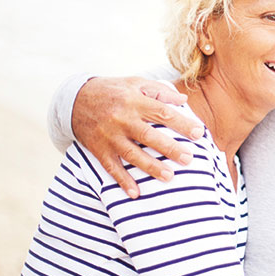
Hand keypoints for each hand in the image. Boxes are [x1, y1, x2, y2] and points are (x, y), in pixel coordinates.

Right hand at [71, 76, 203, 197]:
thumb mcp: (135, 83)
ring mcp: (110, 136)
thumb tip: (184, 100)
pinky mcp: (99, 149)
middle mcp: (122, 118)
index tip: (199, 133)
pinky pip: (111, 167)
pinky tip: (136, 193)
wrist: (75, 100)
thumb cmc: (113, 90)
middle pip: (149, 135)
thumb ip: (160, 91)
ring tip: (169, 177)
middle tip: (189, 159)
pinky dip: (123, 181)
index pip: (162, 112)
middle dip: (169, 148)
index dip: (181, 123)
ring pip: (132, 154)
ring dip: (151, 167)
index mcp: (134, 100)